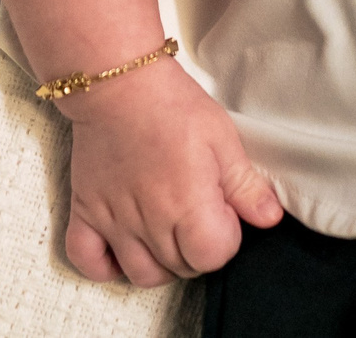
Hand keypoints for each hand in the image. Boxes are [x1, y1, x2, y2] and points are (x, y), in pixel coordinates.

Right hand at [56, 56, 282, 286]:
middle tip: (196, 213)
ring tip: (167, 232)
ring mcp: (114, 219)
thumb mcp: (222, 137)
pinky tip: (123, 249)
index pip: (213, 256)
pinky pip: (87, 260)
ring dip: (161, 263)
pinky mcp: (85, 209)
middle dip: (197, 248)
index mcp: (187, 204)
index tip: (221, 210)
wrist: (117, 81)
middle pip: (182, 268)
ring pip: (142, 274)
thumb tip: (269, 218)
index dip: (224, 237)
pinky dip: (104, 266)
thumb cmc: (172, 105)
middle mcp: (149, 220)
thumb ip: (246, 185)